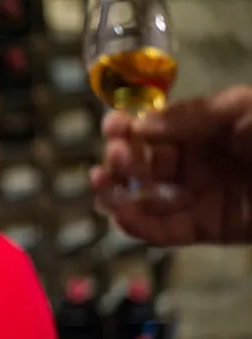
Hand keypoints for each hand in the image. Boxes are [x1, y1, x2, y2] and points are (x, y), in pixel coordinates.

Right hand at [90, 86, 251, 245]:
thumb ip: (190, 116)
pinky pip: (168, 230)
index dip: (128, 128)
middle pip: (144, 164)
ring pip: (148, 198)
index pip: (154, 129)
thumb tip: (140, 126)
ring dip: (119, 194)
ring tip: (101, 187)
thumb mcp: (242, 109)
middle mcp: (197, 162)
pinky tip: (122, 215)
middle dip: (121, 160)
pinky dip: (142, 226)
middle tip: (114, 158)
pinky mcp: (209, 228)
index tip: (111, 127)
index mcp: (204, 129)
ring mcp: (201, 196)